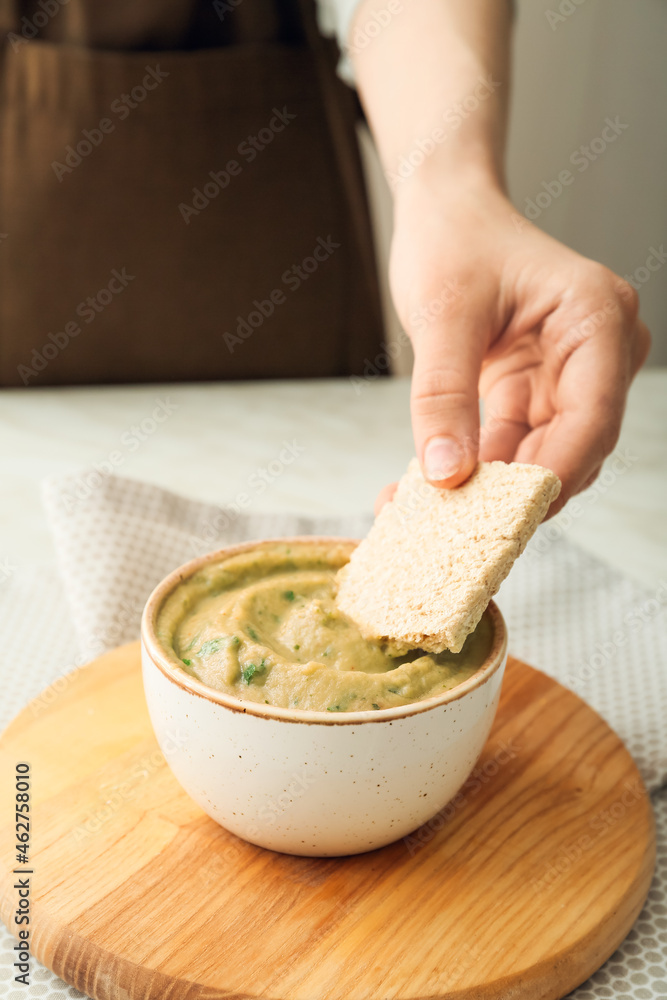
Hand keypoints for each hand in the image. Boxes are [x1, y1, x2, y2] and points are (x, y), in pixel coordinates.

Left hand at [382, 173, 649, 515]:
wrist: (444, 214)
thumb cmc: (454, 239)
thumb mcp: (443, 315)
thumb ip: (444, 396)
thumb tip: (445, 473)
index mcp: (596, 320)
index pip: (592, 418)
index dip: (551, 475)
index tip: (501, 516)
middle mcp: (595, 353)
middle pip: (570, 448)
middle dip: (512, 492)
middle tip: (453, 530)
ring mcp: (567, 376)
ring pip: (538, 456)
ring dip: (486, 488)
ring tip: (426, 513)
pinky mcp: (535, 392)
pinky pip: (511, 446)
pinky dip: (473, 468)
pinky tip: (429, 487)